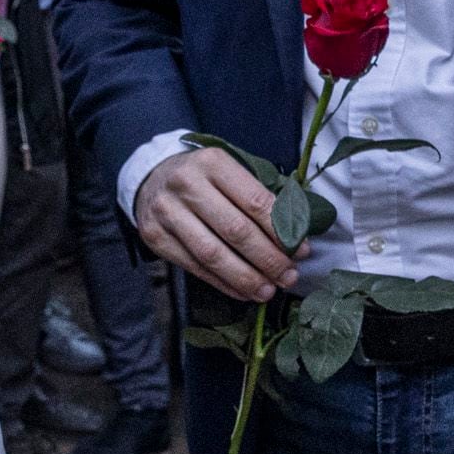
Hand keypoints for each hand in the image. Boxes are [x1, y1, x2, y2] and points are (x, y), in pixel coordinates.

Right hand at [135, 142, 293, 302]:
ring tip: (268, 291)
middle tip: (289, 277)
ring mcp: (167, 211)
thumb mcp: (230, 172)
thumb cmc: (204, 178)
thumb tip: (295, 239)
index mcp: (213, 162)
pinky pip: (195, 267)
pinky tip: (243, 291)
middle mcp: (186, 184)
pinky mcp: (155, 236)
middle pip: (235, 231)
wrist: (152, 178)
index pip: (255, 202)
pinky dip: (223, 284)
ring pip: (213, 254)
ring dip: (246, 278)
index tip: (301, 251)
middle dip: (268, 259)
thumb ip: (258, 198)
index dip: (281, 231)